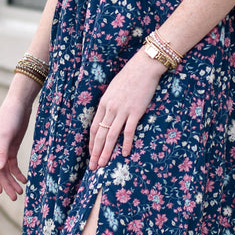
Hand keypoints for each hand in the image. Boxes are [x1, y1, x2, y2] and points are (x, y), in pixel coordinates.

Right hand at [0, 79, 35, 199]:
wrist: (19, 104)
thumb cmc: (10, 116)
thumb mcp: (6, 134)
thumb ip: (2, 151)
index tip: (0, 191)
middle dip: (6, 185)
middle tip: (14, 197)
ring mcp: (2, 150)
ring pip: (5, 170)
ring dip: (12, 181)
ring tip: (20, 193)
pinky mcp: (11, 148)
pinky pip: (13, 165)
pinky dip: (18, 173)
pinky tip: (24, 180)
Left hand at [88, 49, 165, 170]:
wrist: (143, 67)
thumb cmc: (129, 77)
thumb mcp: (113, 90)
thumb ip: (109, 104)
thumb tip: (108, 116)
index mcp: (103, 103)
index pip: (94, 128)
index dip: (92, 143)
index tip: (91, 154)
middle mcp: (110, 109)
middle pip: (100, 135)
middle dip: (96, 152)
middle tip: (93, 167)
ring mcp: (122, 111)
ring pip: (111, 136)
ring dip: (106, 152)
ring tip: (103, 164)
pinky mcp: (135, 112)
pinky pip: (128, 131)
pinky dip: (126, 144)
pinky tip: (124, 154)